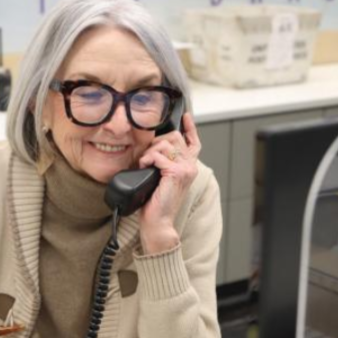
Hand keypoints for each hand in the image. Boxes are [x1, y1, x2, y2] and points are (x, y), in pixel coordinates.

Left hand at [137, 113, 200, 253]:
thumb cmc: (155, 203)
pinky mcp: (177, 172)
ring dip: (149, 152)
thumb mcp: (160, 177)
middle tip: (146, 157)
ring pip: (165, 143)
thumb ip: (163, 162)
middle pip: (174, 137)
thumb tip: (152, 148)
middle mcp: (190, 166)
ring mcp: (186, 168)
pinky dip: (147, 159)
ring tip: (144, 164)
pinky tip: (144, 168)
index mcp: (188, 166)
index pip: (193, 142)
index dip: (190, 128)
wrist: (158, 222)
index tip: (185, 116)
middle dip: (155, 142)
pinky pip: (158, 155)